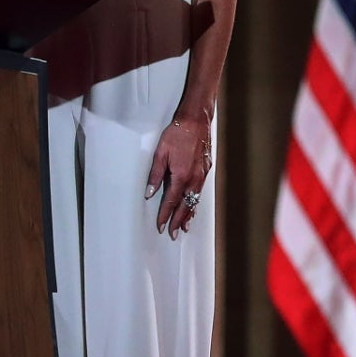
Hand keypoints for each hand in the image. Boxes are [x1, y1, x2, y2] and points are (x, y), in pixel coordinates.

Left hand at [147, 113, 210, 238]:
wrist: (195, 121)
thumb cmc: (177, 135)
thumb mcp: (160, 153)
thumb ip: (155, 175)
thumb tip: (149, 193)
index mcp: (180, 176)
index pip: (171, 202)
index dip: (165, 216)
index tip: (160, 226)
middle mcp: (193, 179)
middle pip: (185, 206)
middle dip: (178, 221)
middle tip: (173, 234)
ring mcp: (201, 176)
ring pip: (195, 201)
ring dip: (189, 215)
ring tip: (185, 227)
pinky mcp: (206, 170)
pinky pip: (200, 192)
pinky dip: (196, 203)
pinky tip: (194, 206)